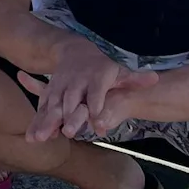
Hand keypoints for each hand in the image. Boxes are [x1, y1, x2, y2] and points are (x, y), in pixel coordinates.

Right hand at [18, 39, 157, 143]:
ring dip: (46, 121)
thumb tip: (155, 78)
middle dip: (69, 117)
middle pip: (71, 101)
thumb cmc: (100, 68)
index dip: (98, 108)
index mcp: (96, 78)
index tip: (100, 127)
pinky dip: (37, 120)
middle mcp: (76, 82)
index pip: (97, 93)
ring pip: (53, 105)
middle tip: (68, 133)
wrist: (74, 51)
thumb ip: (135, 79)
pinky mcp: (50, 92)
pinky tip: (33, 136)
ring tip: (41, 138)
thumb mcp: (119, 71)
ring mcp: (60, 87)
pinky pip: (42, 107)